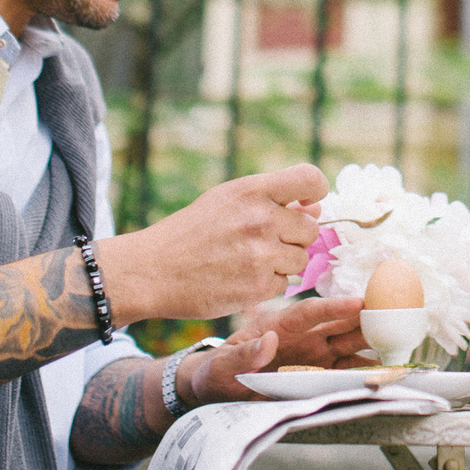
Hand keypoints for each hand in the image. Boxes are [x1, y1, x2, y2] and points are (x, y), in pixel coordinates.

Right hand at [98, 163, 327, 323]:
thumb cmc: (191, 231)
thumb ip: (272, 201)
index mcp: (252, 191)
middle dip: (293, 237)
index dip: (316, 191)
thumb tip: (316, 207)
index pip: (310, 180)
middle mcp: (260, 220)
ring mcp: (261, 256)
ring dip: (282, 262)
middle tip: (262, 241)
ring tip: (248, 259)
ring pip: (301, 259)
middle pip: (310, 229)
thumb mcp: (227, 200)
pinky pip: (284, 284)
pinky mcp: (258, 288)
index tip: (307, 203)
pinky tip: (241, 278)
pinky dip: (268, 284)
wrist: (152, 270)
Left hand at [183, 297, 374, 404]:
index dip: (334, 307)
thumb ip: (242, 354)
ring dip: (371, 341)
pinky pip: (346, 371)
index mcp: (279, 326)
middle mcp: (302, 338)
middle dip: (364, 318)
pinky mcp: (318, 374)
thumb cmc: (217, 373)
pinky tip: (385, 369)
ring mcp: (313, 356)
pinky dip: (366, 370)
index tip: (357, 302)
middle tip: (392, 312)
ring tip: (397, 337)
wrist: (216, 390)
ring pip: (348, 345)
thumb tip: (268, 340)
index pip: (309, 313)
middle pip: (337, 325)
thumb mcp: (221, 366)